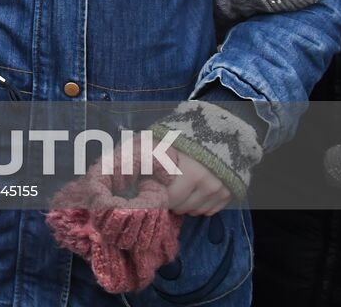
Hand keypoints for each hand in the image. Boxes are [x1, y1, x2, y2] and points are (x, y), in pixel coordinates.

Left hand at [95, 137, 229, 216]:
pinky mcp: (229, 194)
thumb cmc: (182, 134)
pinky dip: (197, 204)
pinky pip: (208, 211)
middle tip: (161, 184)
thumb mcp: (156, 141)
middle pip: (178, 208)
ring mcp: (219, 190)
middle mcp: (206, 184)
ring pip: (193, 212)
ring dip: (181, 203)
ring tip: (177, 184)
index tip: (147, 185)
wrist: (220, 128)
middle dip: (166, 199)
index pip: (166, 200)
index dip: (153, 194)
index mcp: (188, 172)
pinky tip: (191, 189)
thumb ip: (137, 157)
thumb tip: (111, 172)